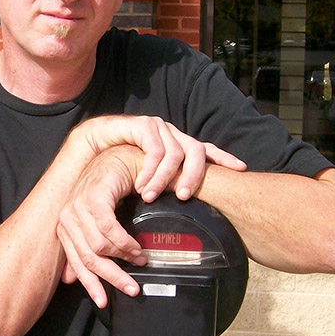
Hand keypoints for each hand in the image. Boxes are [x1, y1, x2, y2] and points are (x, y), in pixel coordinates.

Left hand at [57, 146, 148, 307]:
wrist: (119, 158)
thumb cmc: (110, 189)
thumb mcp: (96, 221)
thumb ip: (84, 246)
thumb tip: (70, 279)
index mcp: (65, 226)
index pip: (76, 263)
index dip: (91, 285)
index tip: (104, 302)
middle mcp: (67, 217)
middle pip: (89, 259)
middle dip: (113, 277)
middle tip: (132, 288)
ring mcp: (78, 206)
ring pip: (100, 247)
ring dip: (124, 257)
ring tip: (140, 259)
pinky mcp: (93, 197)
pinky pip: (109, 230)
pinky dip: (125, 242)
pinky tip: (137, 247)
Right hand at [70, 115, 245, 201]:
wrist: (94, 145)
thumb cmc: (121, 166)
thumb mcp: (150, 181)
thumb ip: (168, 190)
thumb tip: (189, 209)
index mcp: (180, 146)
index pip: (208, 150)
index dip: (224, 157)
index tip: (240, 168)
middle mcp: (174, 135)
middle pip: (197, 151)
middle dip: (194, 176)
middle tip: (183, 197)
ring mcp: (160, 129)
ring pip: (176, 153)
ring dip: (165, 178)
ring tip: (152, 195)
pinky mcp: (144, 126)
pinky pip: (155, 149)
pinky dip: (150, 169)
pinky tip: (141, 184)